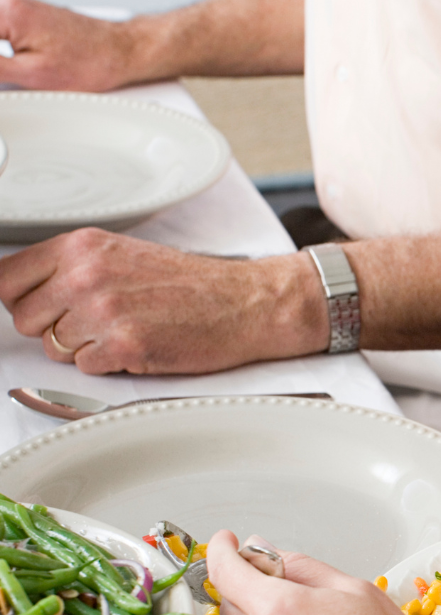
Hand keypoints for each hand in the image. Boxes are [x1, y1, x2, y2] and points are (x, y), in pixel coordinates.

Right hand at [0, 0, 144, 90]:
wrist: (119, 52)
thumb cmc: (90, 62)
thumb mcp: (31, 75)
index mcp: (5, 11)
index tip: (2, 74)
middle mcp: (5, 0)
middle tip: (11, 75)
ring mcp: (12, 5)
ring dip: (0, 59)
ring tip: (19, 74)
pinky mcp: (21, 15)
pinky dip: (0, 50)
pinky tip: (8, 65)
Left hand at [0, 229, 326, 373]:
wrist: (244, 302)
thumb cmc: (192, 284)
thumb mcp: (124, 255)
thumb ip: (73, 268)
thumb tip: (28, 293)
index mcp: (82, 246)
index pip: (7, 278)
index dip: (22, 300)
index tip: (38, 308)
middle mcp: (86, 275)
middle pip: (25, 319)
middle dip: (53, 327)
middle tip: (93, 323)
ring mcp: (104, 311)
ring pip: (55, 347)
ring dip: (85, 347)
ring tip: (125, 331)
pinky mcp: (125, 345)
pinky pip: (86, 368)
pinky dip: (109, 364)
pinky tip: (138, 346)